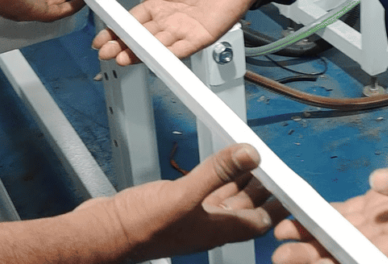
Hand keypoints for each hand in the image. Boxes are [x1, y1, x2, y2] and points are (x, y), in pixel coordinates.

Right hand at [83, 143, 284, 260]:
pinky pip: (206, 191)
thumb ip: (217, 172)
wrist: (101, 233)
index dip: (276, 202)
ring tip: (250, 157)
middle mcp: (209, 226)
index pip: (261, 220)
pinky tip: (217, 165)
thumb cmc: (138, 227)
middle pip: (247, 207)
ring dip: (240, 179)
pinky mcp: (178, 207)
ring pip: (227, 198)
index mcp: (218, 230)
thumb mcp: (183, 195)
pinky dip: (217, 177)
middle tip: (271, 161)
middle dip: (261, 186)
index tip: (285, 178)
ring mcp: (193, 217)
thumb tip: (250, 153)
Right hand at [92, 0, 257, 64]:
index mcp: (156, 4)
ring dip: (139, 54)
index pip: (130, 21)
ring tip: (122, 57)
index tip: (101, 38)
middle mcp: (166, 21)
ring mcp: (181, 31)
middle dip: (121, 46)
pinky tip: (152, 58)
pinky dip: (166, 56)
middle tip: (105, 52)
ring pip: (155, 47)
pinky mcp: (199, 38)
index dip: (115, 30)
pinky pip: (180, 50)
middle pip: (139, 38)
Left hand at [272, 130, 387, 263]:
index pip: (375, 259)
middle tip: (283, 256)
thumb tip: (379, 181)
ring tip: (280, 235)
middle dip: (317, 256)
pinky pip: (346, 212)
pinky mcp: (378, 198)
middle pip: (349, 250)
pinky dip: (322, 214)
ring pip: (341, 232)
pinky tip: (298, 216)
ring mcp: (385, 217)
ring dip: (312, 236)